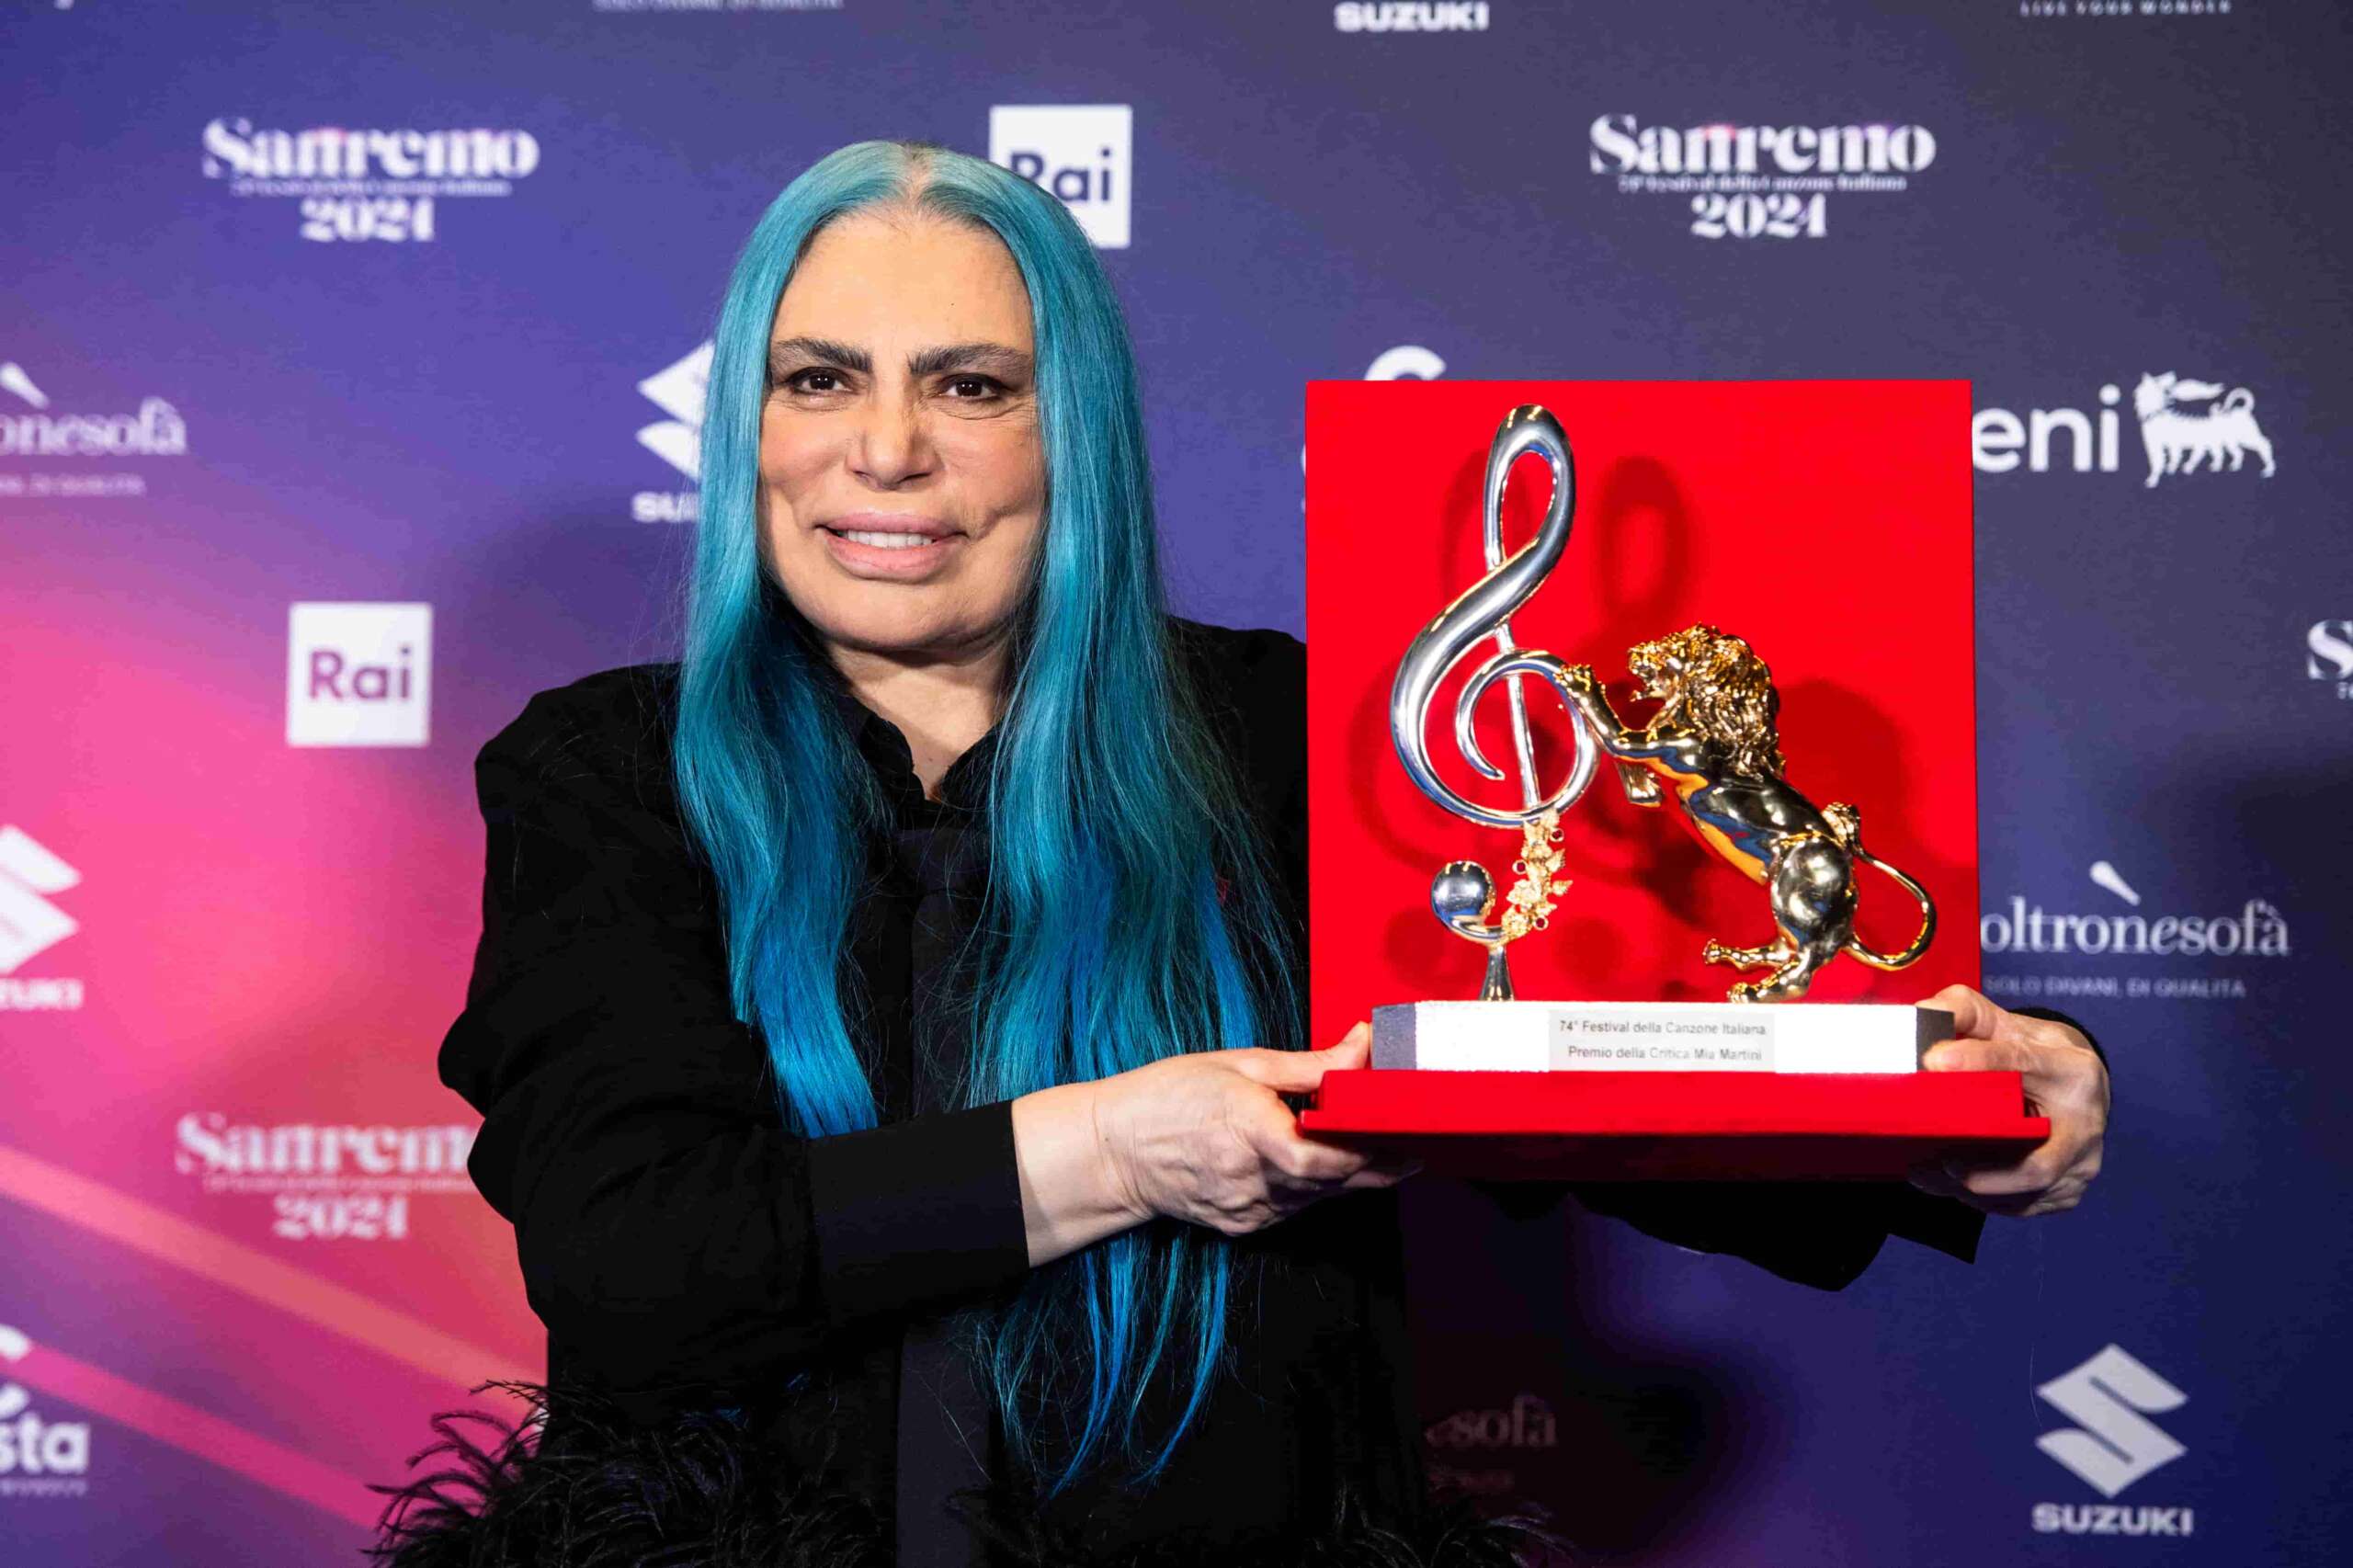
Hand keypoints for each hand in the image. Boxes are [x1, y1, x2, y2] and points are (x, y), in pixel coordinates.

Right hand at [1092, 1022, 1419, 1236]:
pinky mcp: (1246, 1226)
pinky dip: (1317, 1187)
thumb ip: (1311, 1064)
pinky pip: (1298, 1208)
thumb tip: (1362, 1044)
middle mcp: (1252, 1180)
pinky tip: (1323, 1164)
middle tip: (1415, 1141)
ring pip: (1322, 1198)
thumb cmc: (1168, 1097)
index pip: (1326, 1157)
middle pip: (1337, 1182)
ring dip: (1351, 1174)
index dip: (1373, 1149)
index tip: (1408, 1130)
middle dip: (1380, 1163)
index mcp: (1249, 1132)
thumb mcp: (1240, 1064)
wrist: (1113, 1151)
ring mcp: (1249, 1210)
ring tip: (1378, 1144)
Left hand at [1909, 983, 2108, 1216]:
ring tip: (1924, 1172)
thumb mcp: (2001, 1022)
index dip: (1978, 1062)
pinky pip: (2022, 1206)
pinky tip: (1944, 1184)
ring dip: (1970, 1189)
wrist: (2072, 1083)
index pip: (2022, 1063)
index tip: (1933, 1060)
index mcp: (2071, 1071)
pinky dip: (1981, 1201)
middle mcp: (2085, 1124)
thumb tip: (1921, 1015)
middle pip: (2037, 1164)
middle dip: (1985, 1172)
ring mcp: (2081, 1164)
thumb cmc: (2027, 1050)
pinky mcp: (2067, 1191)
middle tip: (1937, 1159)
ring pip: (2025, 1193)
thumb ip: (1963, 1011)